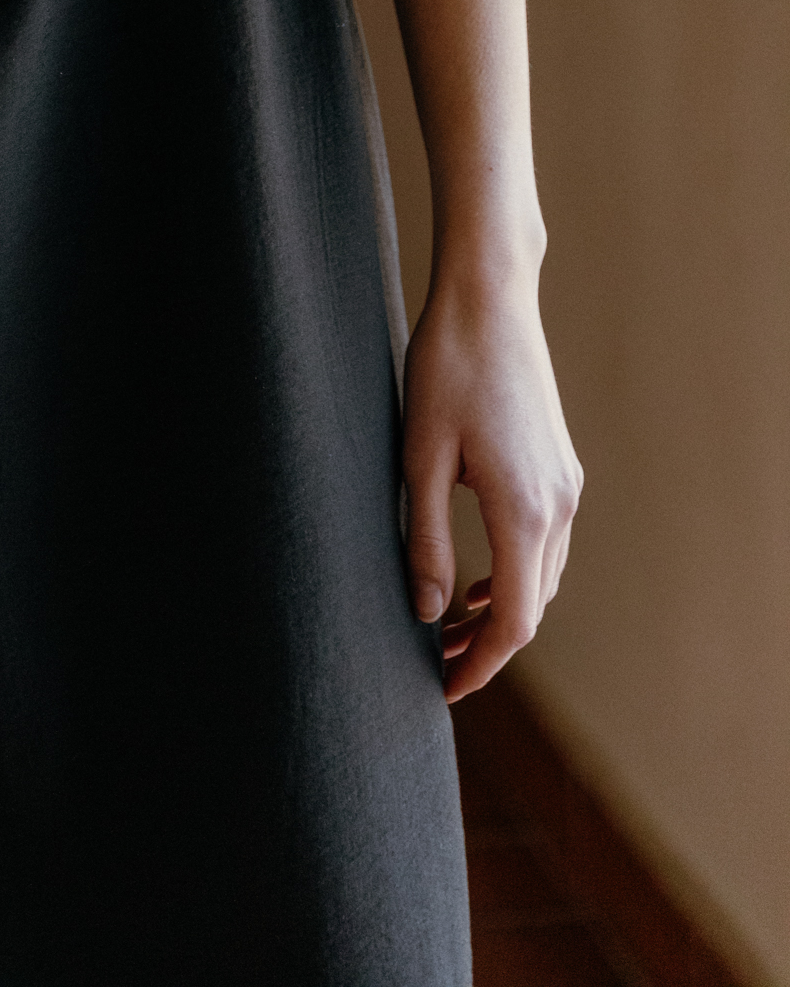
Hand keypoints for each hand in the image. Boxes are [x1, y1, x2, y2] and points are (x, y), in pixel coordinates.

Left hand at [401, 266, 581, 704]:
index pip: (513, 621)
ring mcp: (566, 484)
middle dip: (487, 644)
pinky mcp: (560, 466)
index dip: (480, 665)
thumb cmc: (446, 368)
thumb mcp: (420, 456)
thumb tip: (428, 612)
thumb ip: (426, 540)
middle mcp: (559, 506)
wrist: (490, 298)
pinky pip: (547, 543)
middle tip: (434, 661)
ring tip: (447, 624)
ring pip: (543, 576)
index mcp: (525, 511)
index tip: (443, 689)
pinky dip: (517, 571)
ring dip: (502, 608)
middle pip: (532, 606)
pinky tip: (478, 573)